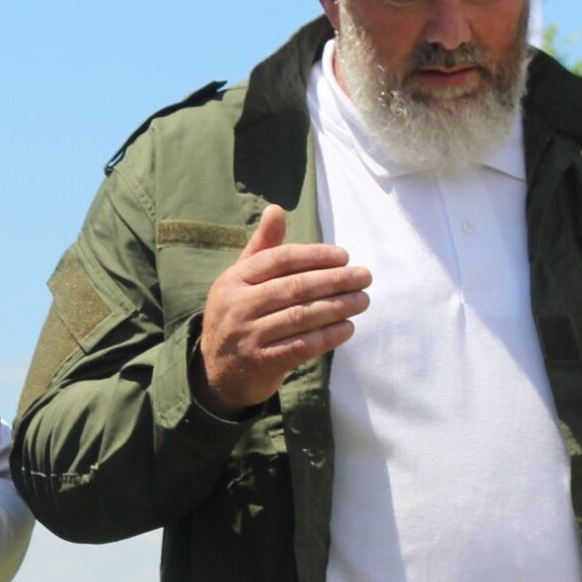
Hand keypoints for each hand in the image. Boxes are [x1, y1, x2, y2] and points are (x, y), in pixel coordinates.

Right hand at [196, 206, 370, 415]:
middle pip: (294, 287)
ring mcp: (247, 336)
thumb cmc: (237, 316)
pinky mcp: (260, 362)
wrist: (216, 372)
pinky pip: (301, 346)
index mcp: (233, 280)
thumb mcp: (240, 281)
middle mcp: (237, 306)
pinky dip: (327, 337)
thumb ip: (262, 247)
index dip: (314, 256)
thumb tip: (276, 209)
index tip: (344, 256)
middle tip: (364, 277)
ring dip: (337, 307)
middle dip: (334, 280)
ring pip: (301, 316)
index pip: (279, 260)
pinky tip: (348, 328)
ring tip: (363, 300)